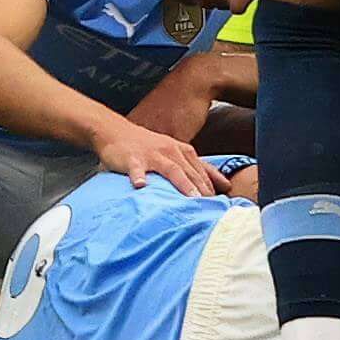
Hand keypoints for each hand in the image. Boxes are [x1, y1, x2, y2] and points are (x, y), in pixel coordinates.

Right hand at [94, 124, 219, 195]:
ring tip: (192, 198)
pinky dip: (139, 177)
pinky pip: (137, 169)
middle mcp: (170, 151)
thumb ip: (195, 167)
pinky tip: (140, 186)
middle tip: (214, 208)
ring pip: (171, 170)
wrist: (114, 130)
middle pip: (191, 172)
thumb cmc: (146, 145)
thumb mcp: (174, 152)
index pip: (202, 170)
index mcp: (181, 151)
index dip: (214, 186)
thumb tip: (223, 185)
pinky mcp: (133, 158)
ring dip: (183, 184)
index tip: (224, 203)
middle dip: (204, 190)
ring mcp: (152, 155)